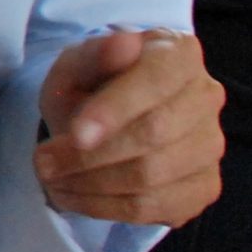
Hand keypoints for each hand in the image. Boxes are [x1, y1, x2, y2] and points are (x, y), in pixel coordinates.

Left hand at [35, 30, 224, 224]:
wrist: (106, 117)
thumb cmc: (91, 84)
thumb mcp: (76, 64)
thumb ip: (94, 55)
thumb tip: (122, 44)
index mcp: (179, 54)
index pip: (154, 82)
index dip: (114, 111)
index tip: (75, 135)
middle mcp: (205, 97)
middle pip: (153, 135)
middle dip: (89, 155)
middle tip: (41, 163)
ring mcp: (209, 145)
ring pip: (151, 177)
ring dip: (90, 185)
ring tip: (50, 179)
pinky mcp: (202, 185)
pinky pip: (154, 207)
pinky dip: (104, 207)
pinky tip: (72, 196)